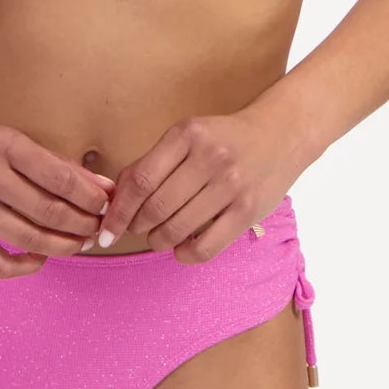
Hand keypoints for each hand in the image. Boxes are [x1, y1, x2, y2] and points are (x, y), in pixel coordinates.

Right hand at [0, 117, 114, 279]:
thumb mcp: (2, 138)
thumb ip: (48, 162)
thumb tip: (100, 186)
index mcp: (2, 144)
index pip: (60, 176)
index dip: (91, 196)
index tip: (107, 203)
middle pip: (50, 211)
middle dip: (84, 224)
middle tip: (99, 228)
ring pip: (30, 239)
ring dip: (65, 246)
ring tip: (80, 243)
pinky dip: (27, 265)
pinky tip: (41, 257)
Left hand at [100, 102, 303, 261]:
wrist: (280, 134)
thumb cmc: (224, 138)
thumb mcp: (187, 135)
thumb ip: (153, 162)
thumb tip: (116, 200)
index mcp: (186, 135)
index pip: (140, 180)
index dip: (118, 211)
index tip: (107, 229)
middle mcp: (209, 158)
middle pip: (156, 208)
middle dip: (136, 227)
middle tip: (136, 229)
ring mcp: (231, 185)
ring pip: (177, 229)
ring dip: (158, 241)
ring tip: (158, 237)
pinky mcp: (248, 211)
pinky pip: (205, 246)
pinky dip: (184, 253)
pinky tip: (181, 247)